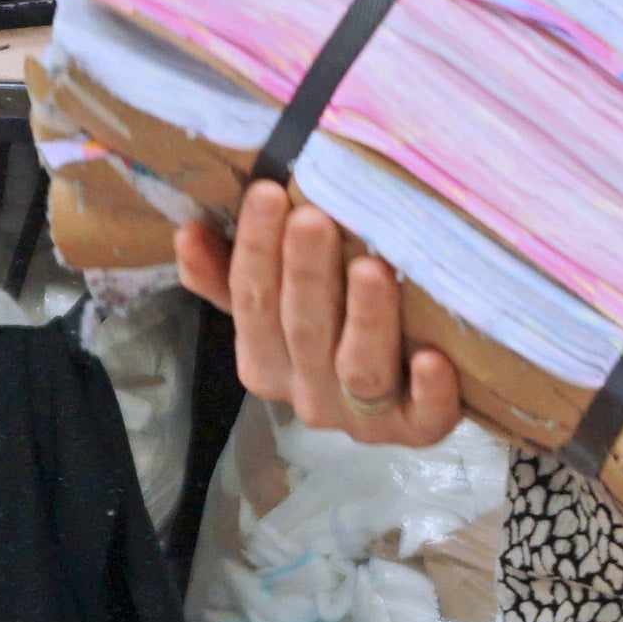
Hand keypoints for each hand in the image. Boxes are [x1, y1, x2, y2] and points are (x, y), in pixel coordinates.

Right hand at [171, 179, 471, 448]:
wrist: (408, 393)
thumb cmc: (336, 329)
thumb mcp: (276, 304)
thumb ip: (229, 274)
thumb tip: (189, 232)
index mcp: (266, 363)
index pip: (251, 303)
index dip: (255, 250)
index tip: (267, 192)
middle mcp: (309, 396)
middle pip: (304, 331)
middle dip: (306, 272)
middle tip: (314, 217)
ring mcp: (365, 418)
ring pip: (360, 370)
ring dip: (365, 320)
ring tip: (371, 268)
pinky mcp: (421, 429)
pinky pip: (427, 417)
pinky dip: (430, 390)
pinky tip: (433, 357)